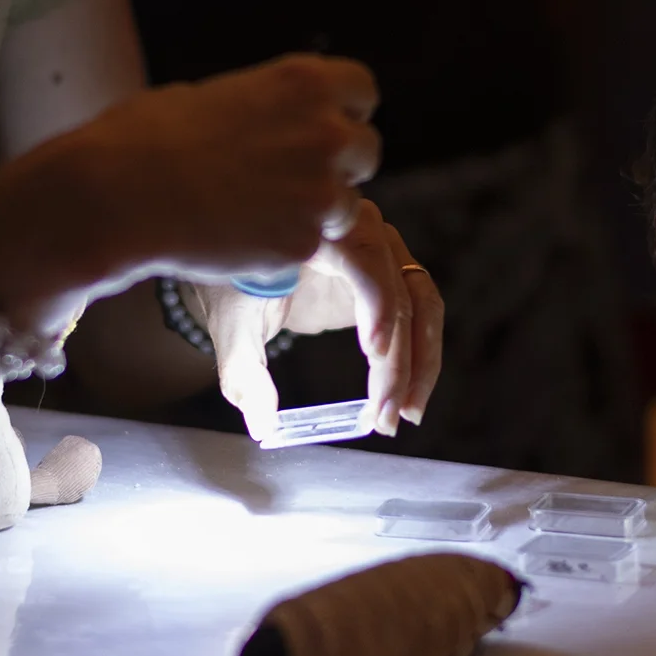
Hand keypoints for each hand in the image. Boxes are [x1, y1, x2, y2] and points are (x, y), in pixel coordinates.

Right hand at [0, 54, 381, 330]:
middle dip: (335, 165)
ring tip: (254, 209)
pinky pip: (313, 245)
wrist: (117, 194)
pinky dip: (286, 245)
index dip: (340, 112)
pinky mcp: (305, 243)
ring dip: (316, 210)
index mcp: (305, 82)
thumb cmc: (147, 136)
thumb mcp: (217, 94)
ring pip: (347, 205)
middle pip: (365, 150)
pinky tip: (240, 236)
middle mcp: (326, 132)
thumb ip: (267, 107)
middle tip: (284, 178)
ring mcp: (320, 191)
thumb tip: (277, 122)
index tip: (316, 128)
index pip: (363, 92)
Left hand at [190, 199, 445, 440]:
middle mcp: (362, 231)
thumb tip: (263, 426)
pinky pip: (419, 314)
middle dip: (400, 360)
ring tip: (404, 414)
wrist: (240, 259)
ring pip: (423, 305)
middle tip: (386, 415)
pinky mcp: (389, 279)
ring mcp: (381, 254)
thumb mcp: (232, 323)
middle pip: (403, 291)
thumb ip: (244, 373)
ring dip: (422, 363)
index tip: (374, 352)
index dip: (376, 305)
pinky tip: (401, 398)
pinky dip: (418, 357)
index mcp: (321, 228)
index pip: (365, 261)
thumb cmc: (235, 282)